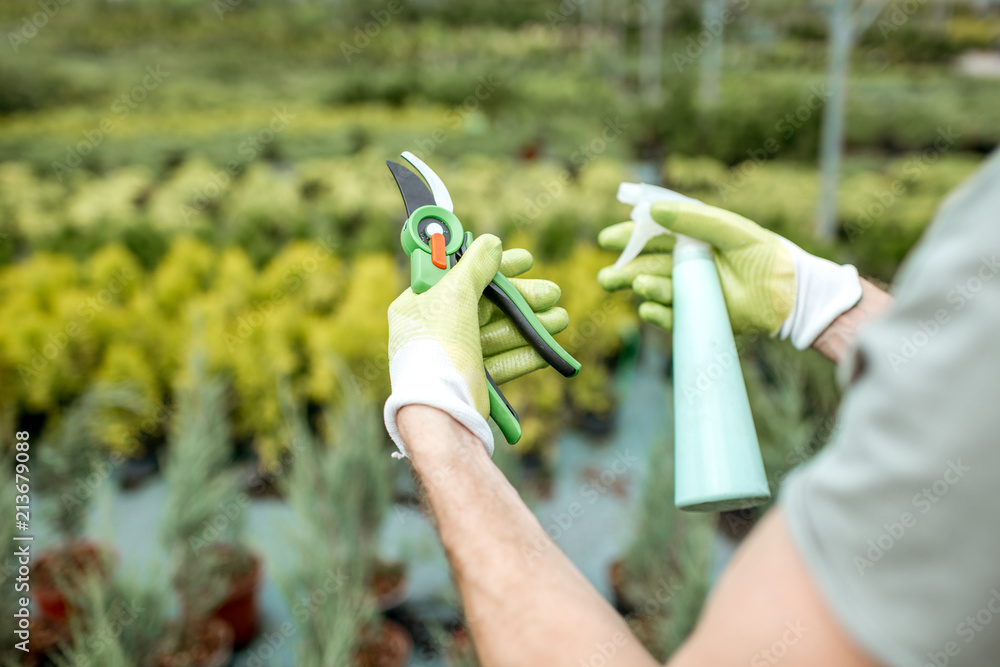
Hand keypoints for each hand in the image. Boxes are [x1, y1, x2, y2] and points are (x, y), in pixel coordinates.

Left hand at [384, 236, 568, 457]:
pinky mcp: (469, 382)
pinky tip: (546, 351)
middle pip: (483, 305)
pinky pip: (499, 363)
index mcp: (418, 305)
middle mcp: (433, 330)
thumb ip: (476, 266)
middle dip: (521, 300)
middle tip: (552, 293)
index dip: (493, 265)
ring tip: (561, 319)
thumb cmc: (440, 348)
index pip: (458, 275)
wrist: (441, 413)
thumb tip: (491, 243)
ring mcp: (452, 357)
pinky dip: (522, 354)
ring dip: (529, 325)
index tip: (525, 260)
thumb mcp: (456, 294)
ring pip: (496, 334)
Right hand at [597, 200, 860, 348]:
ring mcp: (692, 291)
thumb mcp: (729, 230)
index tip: (607, 240)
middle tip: (606, 277)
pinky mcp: (699, 315)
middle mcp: (688, 265)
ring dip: (641, 288)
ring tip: (634, 286)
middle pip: (648, 266)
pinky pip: (671, 317)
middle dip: (625, 270)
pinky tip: (648, 309)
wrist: (791, 293)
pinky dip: (658, 313)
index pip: (654, 236)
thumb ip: (692, 219)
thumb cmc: (764, 254)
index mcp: (694, 239)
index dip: (630, 237)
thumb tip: (652, 210)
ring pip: (656, 290)